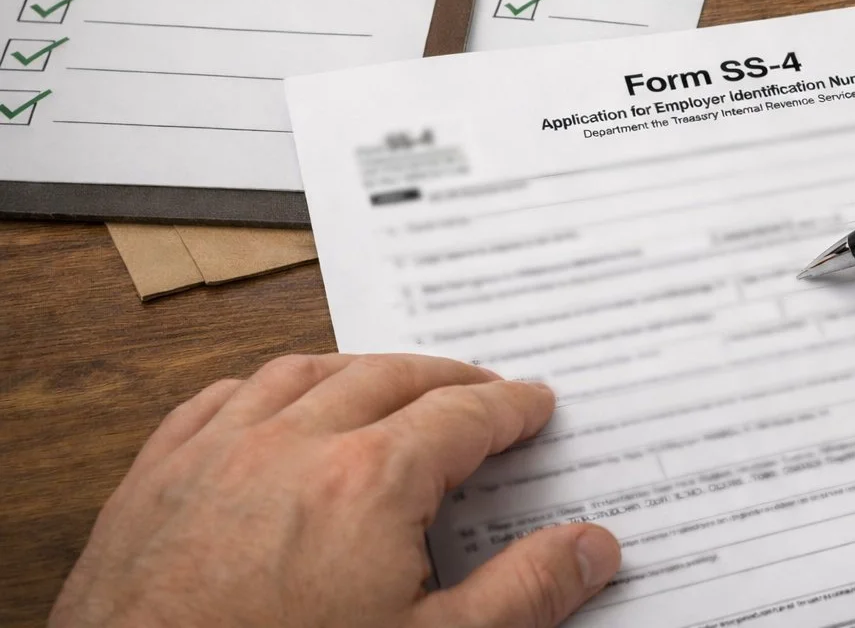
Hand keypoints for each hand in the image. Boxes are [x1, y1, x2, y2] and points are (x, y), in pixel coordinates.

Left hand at [51, 354, 619, 627]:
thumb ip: (522, 594)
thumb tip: (591, 549)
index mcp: (369, 481)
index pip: (464, 414)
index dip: (510, 407)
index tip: (533, 406)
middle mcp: (290, 445)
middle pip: (390, 376)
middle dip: (445, 376)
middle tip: (479, 390)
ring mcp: (215, 456)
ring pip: (302, 372)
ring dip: (359, 369)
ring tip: (391, 382)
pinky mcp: (154, 482)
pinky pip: (217, 398)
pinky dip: (264, 387)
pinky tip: (275, 400)